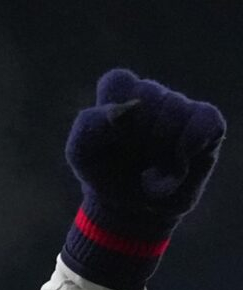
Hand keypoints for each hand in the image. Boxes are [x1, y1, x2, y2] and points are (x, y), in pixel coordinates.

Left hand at [61, 69, 223, 289]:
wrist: (134, 207)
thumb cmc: (105, 173)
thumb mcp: (82, 153)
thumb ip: (89, 125)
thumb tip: (124, 109)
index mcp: (116, 93)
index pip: (119, 82)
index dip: (115, 115)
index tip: (113, 141)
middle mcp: (149, 93)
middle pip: (148, 100)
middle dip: (138, 139)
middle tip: (133, 160)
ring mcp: (179, 105)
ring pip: (175, 113)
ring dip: (162, 151)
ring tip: (153, 167)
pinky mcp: (206, 122)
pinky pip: (205, 121)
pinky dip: (190, 147)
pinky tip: (179, 163)